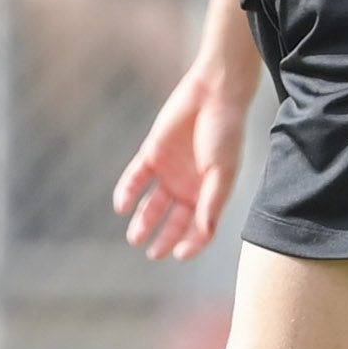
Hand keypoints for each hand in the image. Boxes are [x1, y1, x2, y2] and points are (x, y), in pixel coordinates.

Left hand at [112, 47, 254, 259]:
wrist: (213, 94)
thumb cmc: (225, 133)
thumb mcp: (223, 171)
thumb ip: (213, 202)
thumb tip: (207, 232)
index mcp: (209, 193)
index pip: (200, 227)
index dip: (192, 243)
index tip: (179, 254)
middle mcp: (188, 186)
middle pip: (174, 220)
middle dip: (164, 237)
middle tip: (153, 253)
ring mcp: (169, 171)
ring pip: (152, 203)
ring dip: (143, 220)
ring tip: (135, 237)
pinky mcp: (152, 154)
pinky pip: (136, 178)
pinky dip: (128, 192)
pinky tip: (122, 206)